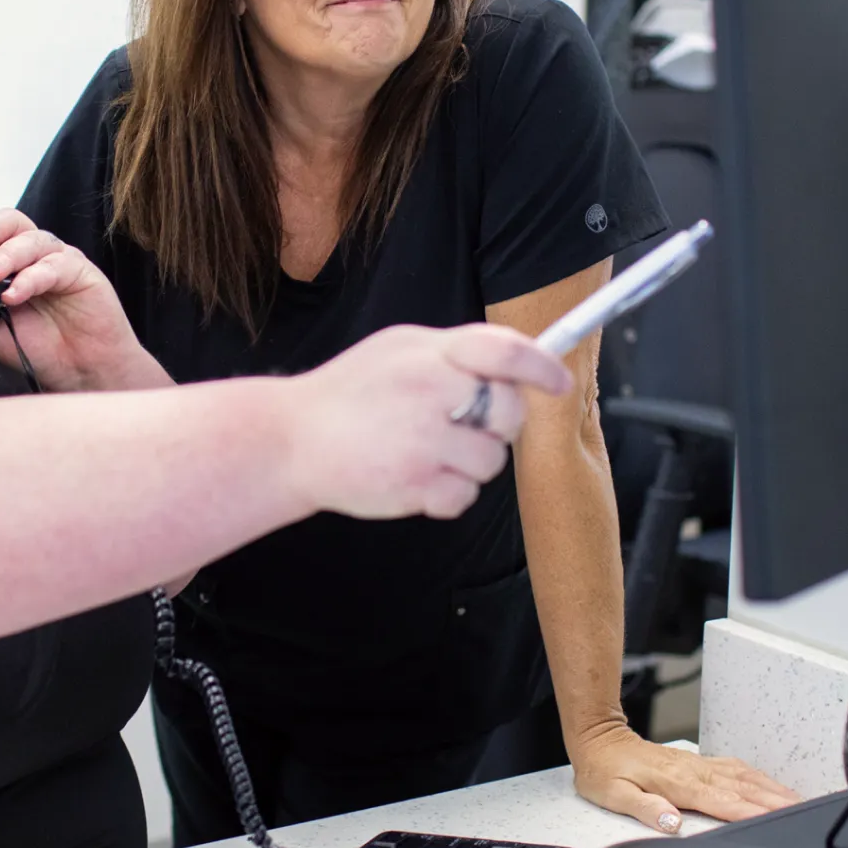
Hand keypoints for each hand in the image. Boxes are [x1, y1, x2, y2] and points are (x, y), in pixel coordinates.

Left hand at [0, 208, 166, 391]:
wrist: (82, 374)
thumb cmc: (42, 349)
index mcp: (15, 263)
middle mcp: (38, 257)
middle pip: (15, 222)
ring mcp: (61, 262)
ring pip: (34, 240)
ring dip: (8, 256)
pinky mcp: (83, 273)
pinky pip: (55, 265)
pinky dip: (31, 278)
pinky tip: (15, 296)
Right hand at [284, 323, 570, 519]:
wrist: (289, 441)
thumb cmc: (349, 394)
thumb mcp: (396, 350)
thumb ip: (452, 353)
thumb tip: (514, 363)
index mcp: (428, 354)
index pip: (504, 352)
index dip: (542, 367)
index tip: (557, 382)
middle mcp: (429, 393)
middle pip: (509, 412)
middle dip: (500, 424)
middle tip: (468, 425)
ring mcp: (422, 441)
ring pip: (491, 461)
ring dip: (470, 462)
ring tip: (428, 451)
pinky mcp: (414, 485)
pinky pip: (465, 497)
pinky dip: (448, 494)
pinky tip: (416, 477)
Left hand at [571, 724, 799, 832]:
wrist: (599, 739)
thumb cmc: (604, 770)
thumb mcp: (614, 794)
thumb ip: (645, 807)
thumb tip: (671, 821)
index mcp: (677, 783)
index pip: (721, 801)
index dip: (749, 812)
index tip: (775, 819)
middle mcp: (693, 771)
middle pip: (742, 788)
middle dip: (774, 800)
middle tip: (804, 812)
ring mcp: (697, 764)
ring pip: (743, 776)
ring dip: (772, 788)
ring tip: (798, 801)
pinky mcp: (697, 761)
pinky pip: (735, 767)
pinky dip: (758, 777)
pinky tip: (770, 785)